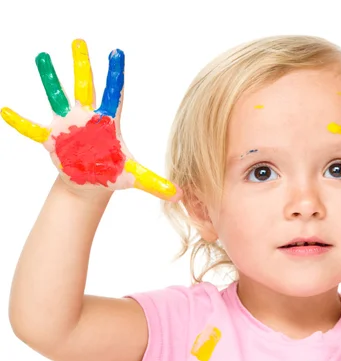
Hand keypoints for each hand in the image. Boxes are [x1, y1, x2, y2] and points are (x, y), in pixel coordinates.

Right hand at [1, 39, 179, 200]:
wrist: (90, 184)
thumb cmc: (112, 174)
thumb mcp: (134, 177)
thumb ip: (155, 183)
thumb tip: (180, 195)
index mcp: (108, 122)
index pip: (113, 94)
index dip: (115, 75)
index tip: (117, 52)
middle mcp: (86, 118)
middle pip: (84, 87)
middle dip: (82, 66)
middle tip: (79, 41)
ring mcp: (67, 126)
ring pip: (57, 97)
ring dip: (49, 78)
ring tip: (42, 56)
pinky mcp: (51, 139)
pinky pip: (32, 129)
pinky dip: (20, 122)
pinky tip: (6, 110)